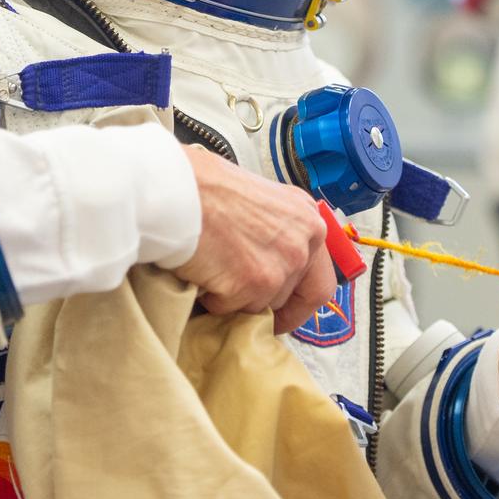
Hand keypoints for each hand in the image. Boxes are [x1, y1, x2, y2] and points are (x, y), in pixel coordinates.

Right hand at [171, 144, 336, 333]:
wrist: (178, 189)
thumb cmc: (205, 186)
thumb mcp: (258, 199)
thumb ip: (275, 231)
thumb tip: (268, 260)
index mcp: (306, 218)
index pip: (320, 281)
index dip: (300, 303)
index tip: (284, 312)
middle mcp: (302, 242)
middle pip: (290, 297)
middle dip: (263, 301)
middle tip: (239, 297)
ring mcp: (281, 265)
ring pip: (260, 306)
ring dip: (235, 297)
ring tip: (213, 266)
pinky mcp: (254, 284)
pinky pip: (231, 309)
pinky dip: (213, 298)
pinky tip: (203, 269)